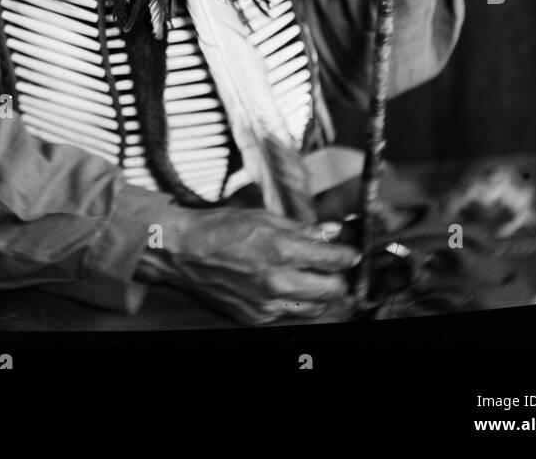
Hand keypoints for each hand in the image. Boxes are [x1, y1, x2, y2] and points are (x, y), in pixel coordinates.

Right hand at [135, 205, 359, 324]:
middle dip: (340, 279)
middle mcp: (276, 281)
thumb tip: (332, 231)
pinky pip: (290, 315)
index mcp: (279, 250)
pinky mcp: (255, 317)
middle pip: (330, 290)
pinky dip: (298, 304)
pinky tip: (292, 289)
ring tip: (319, 280)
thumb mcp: (263, 217)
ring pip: (314, 308)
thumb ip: (302, 228)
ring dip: (323, 295)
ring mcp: (266, 304)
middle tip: (338, 269)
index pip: (331, 260)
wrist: (183, 252)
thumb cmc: (220, 228)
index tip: (353, 253)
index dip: (348, 255)